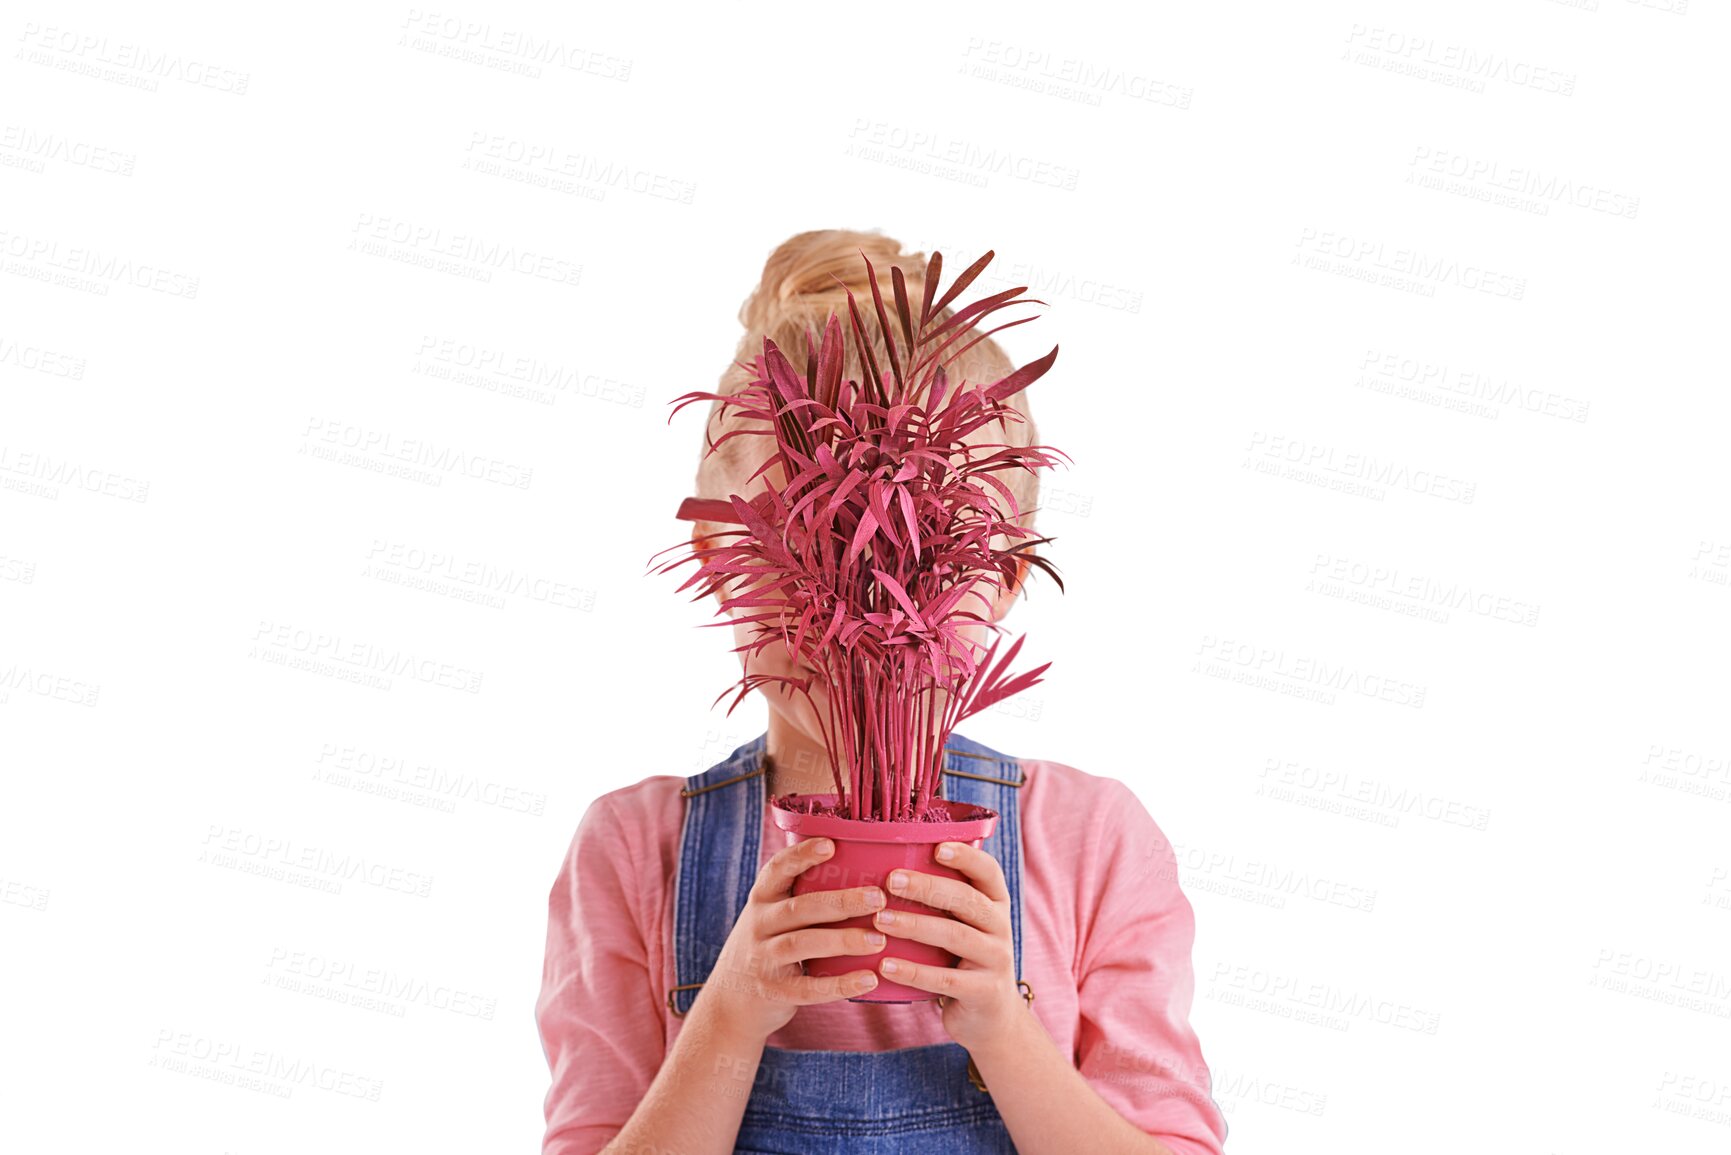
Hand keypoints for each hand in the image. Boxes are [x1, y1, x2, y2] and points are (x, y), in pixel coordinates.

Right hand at [701, 836, 888, 1041]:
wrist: (731, 1001)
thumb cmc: (768, 945)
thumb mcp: (771, 915)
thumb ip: (801, 895)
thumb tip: (860, 862)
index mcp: (762, 899)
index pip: (777, 869)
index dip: (802, 856)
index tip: (830, 844)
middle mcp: (759, 925)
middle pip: (800, 908)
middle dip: (840, 901)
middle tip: (878, 897)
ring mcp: (764, 959)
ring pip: (802, 944)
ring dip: (842, 941)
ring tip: (879, 940)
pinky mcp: (774, 992)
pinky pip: (808, 988)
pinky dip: (839, 985)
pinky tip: (868, 979)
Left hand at [871, 841, 1027, 1051]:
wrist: (990, 1016)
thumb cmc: (963, 958)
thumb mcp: (963, 924)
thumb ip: (942, 899)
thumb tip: (887, 863)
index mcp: (996, 903)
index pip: (989, 872)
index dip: (966, 857)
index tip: (937, 847)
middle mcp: (1000, 927)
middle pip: (967, 900)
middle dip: (927, 887)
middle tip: (891, 880)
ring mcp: (995, 960)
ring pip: (955, 935)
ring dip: (914, 925)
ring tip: (879, 920)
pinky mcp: (983, 992)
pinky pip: (946, 979)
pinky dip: (914, 971)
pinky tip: (885, 965)